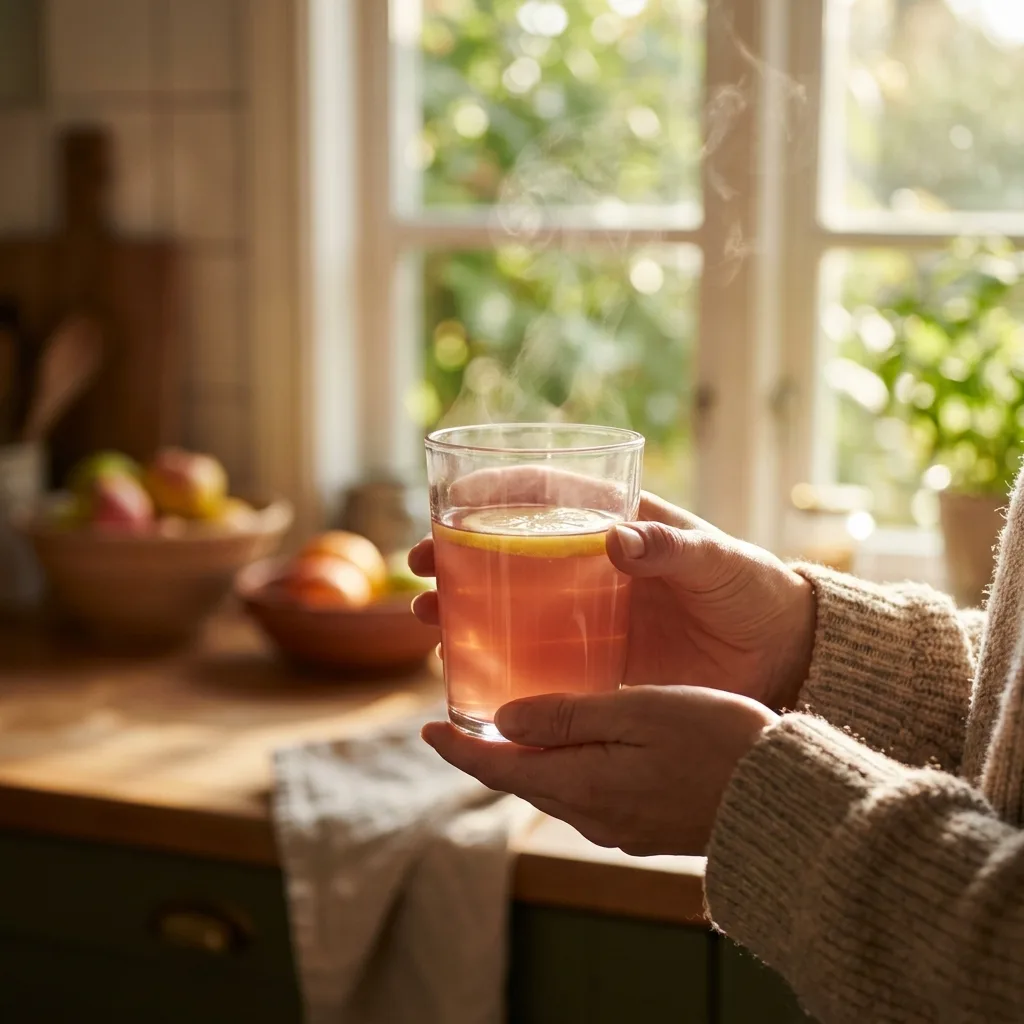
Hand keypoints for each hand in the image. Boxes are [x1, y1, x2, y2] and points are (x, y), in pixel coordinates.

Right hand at [409, 471, 815, 710]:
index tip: (448, 502)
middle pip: (508, 550)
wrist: (782, 654)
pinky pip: (536, 658)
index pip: (544, 495)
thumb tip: (615, 538)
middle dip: (456, 555)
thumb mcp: (718, 561)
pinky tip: (466, 671)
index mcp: (617, 523)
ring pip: (510, 604)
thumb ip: (673, 549)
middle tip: (420, 570)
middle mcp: (590, 565)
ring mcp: (588, 615)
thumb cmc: (752, 590)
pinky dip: (498, 661)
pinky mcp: (595, 661)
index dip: (492, 493)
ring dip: (463, 608)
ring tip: (427, 619)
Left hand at [422, 686, 777, 855]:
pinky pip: (586, 795)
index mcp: (580, 785)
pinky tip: (574, 746)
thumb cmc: (715, 740)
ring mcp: (620, 826)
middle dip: (489, 752)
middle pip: (522, 780)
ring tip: (512, 726)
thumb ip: (566, 716)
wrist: (781, 798)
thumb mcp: (636, 711)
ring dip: (527, 760)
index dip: (459, 750)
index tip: (425, 729)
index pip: (498, 770)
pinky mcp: (646, 825)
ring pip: (554, 788)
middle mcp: (592, 815)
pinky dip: (564, 768)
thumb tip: (502, 720)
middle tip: (464, 718)